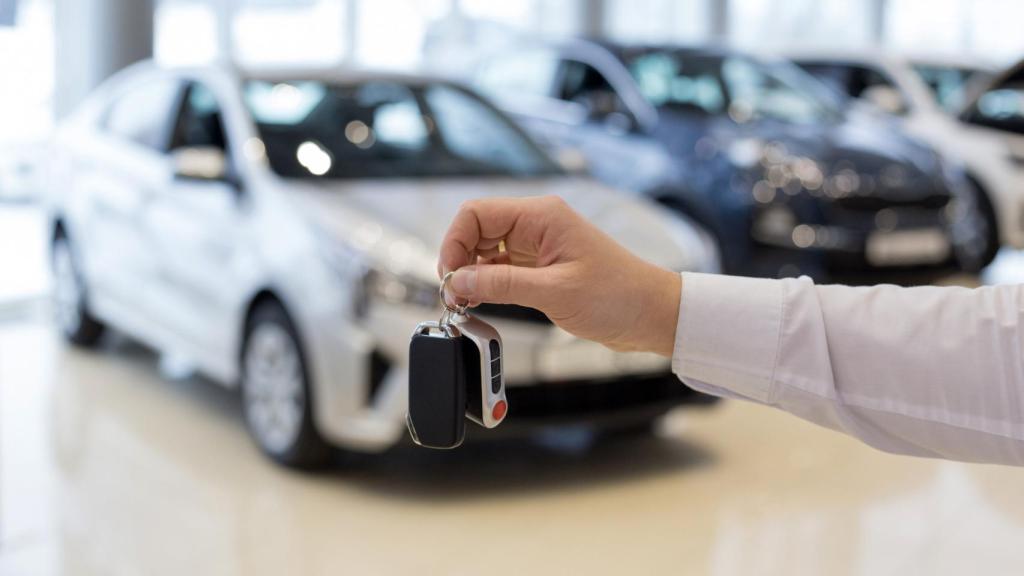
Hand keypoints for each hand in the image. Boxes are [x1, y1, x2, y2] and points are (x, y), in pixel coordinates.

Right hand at [438, 196, 681, 356]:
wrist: (652, 314)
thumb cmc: (618, 295)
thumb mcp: (554, 292)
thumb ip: (501, 285)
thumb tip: (457, 282)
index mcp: (541, 216)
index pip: (477, 214)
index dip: (455, 242)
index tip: (449, 276)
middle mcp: (537, 225)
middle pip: (477, 231)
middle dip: (460, 260)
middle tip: (454, 294)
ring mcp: (539, 246)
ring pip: (486, 251)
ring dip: (472, 274)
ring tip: (467, 301)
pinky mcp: (542, 267)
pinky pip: (502, 268)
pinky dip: (488, 283)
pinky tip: (484, 301)